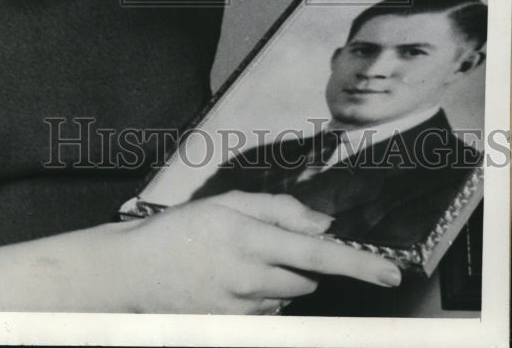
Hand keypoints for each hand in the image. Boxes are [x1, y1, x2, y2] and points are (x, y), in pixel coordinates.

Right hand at [101, 192, 401, 313]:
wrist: (138, 270)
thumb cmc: (183, 228)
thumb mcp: (228, 203)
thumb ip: (279, 210)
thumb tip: (322, 225)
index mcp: (251, 237)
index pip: (318, 253)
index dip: (358, 264)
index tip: (390, 273)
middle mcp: (251, 275)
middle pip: (308, 276)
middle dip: (301, 262)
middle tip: (265, 244)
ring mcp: (243, 306)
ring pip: (289, 294)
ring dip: (280, 279)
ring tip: (239, 261)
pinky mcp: (235, 325)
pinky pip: (269, 311)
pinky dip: (262, 296)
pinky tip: (232, 281)